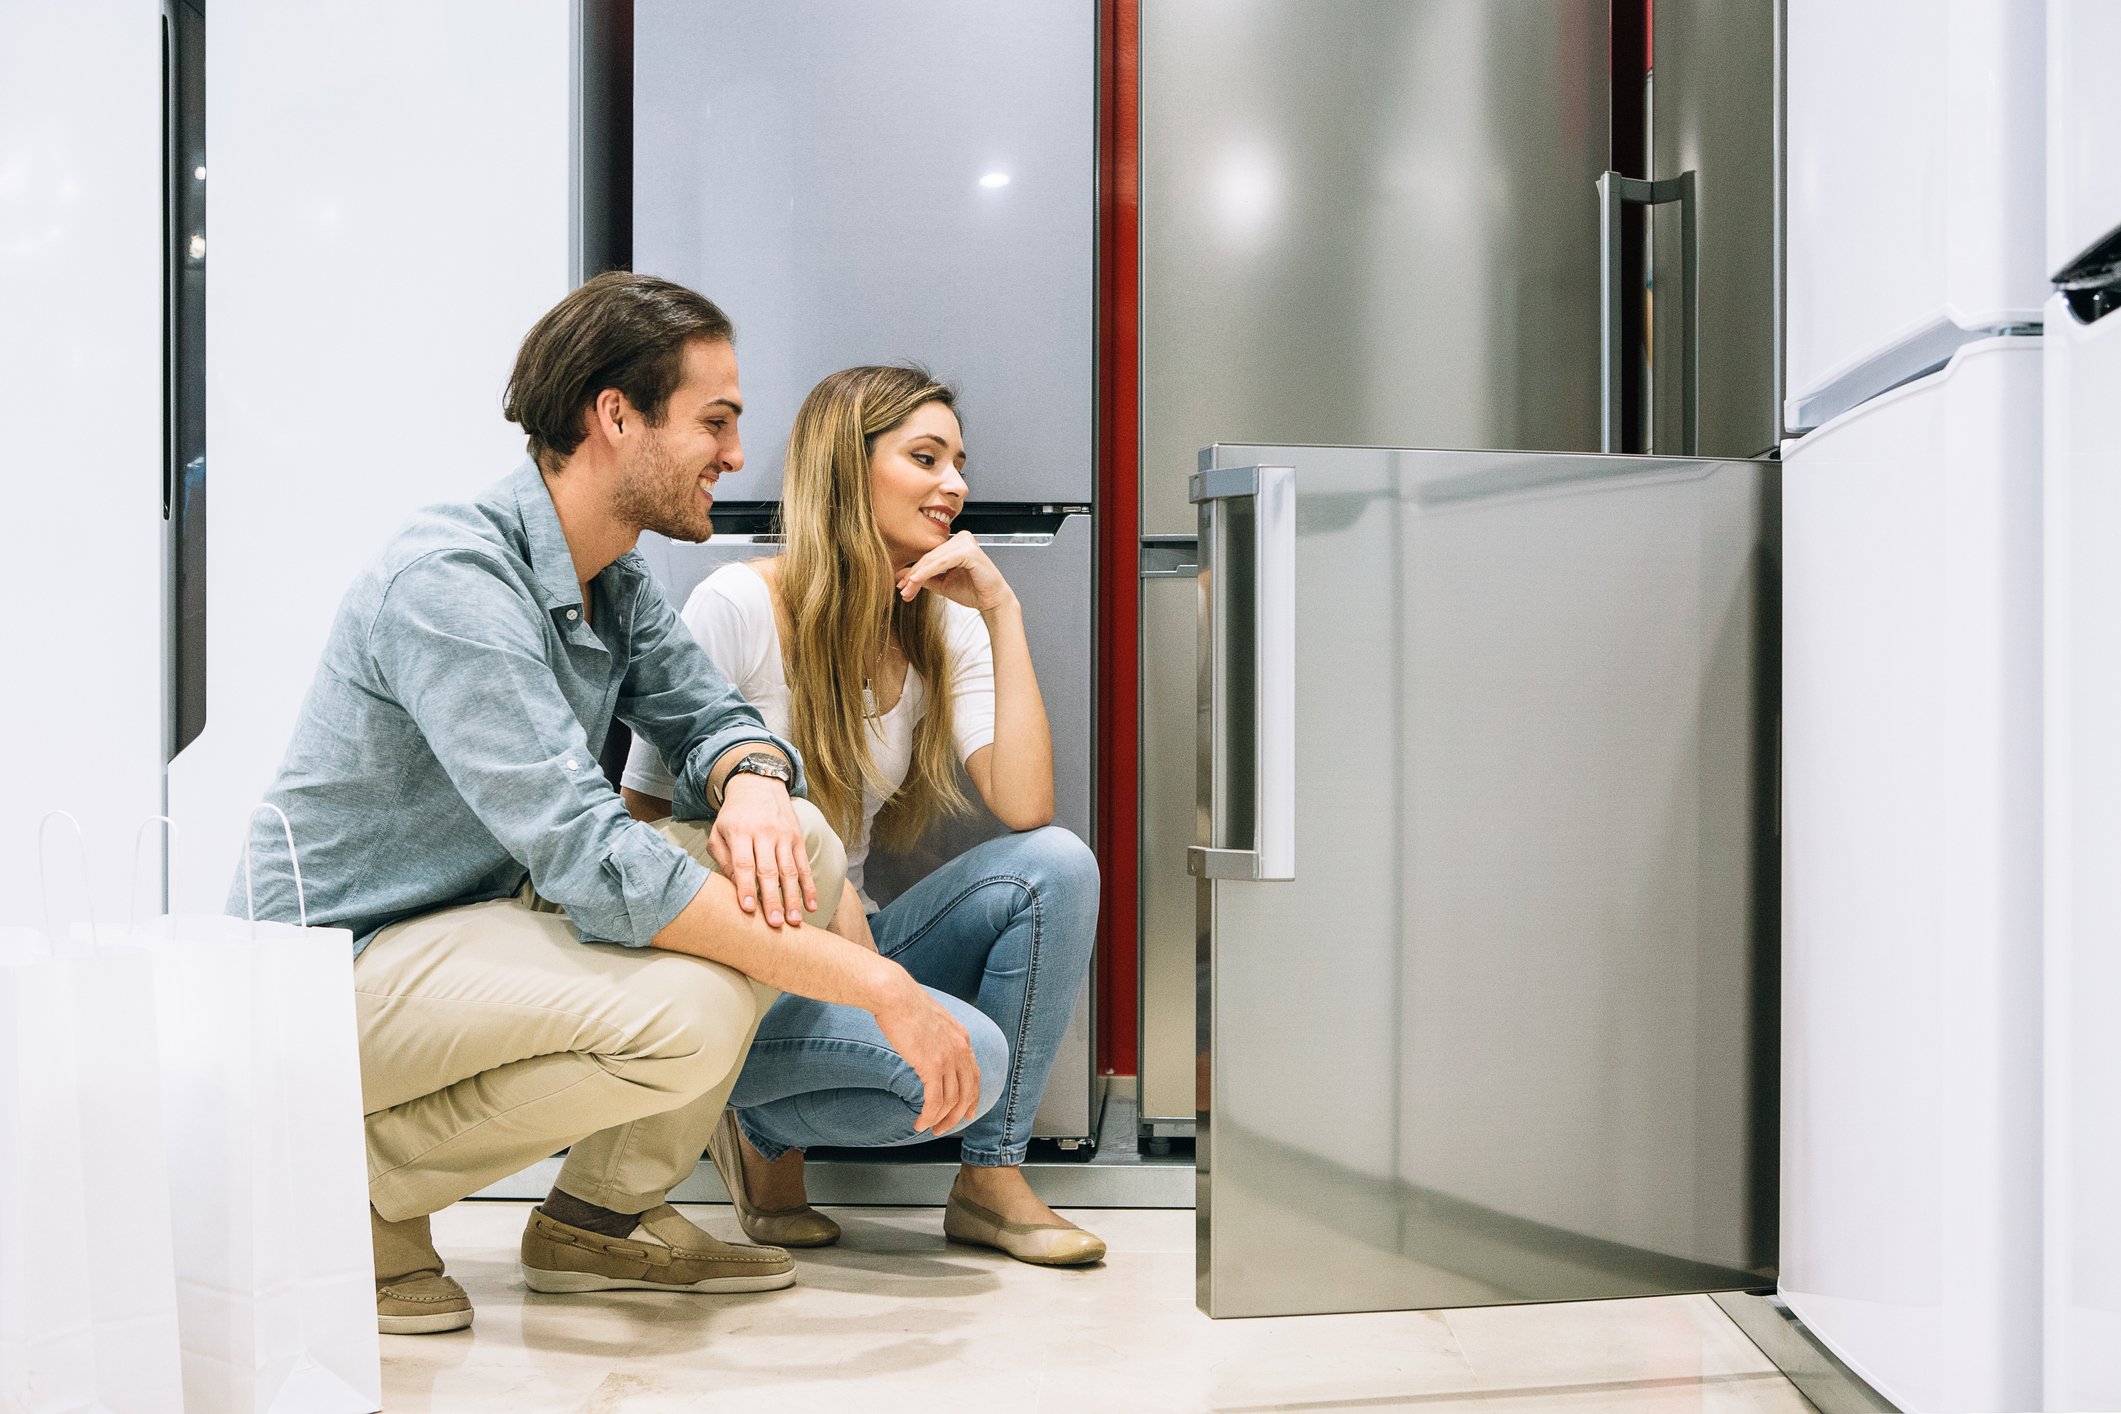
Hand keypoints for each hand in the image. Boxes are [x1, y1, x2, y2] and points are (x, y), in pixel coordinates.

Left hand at [707, 773, 817, 927]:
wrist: (759, 784)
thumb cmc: (734, 816)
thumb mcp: (719, 832)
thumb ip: (723, 859)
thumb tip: (735, 888)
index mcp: (741, 832)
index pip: (744, 863)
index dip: (746, 887)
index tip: (748, 909)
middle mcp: (764, 834)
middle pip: (769, 871)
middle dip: (772, 899)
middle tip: (774, 924)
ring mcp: (784, 836)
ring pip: (790, 871)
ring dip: (793, 898)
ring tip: (794, 921)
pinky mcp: (798, 838)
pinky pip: (804, 865)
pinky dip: (809, 887)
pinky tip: (811, 905)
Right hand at [872, 975, 981, 1134]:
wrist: (895, 995)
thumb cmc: (905, 1004)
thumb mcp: (932, 1019)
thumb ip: (938, 1035)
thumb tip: (930, 1047)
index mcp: (962, 1038)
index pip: (974, 1075)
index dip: (972, 1098)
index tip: (967, 1113)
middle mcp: (960, 1050)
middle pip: (966, 1093)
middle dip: (956, 1116)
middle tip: (943, 1129)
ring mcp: (948, 1058)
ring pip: (951, 1101)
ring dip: (940, 1120)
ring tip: (928, 1128)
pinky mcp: (931, 1066)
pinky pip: (934, 1101)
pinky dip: (929, 1116)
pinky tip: (920, 1122)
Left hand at [895, 530, 1014, 613]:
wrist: (992, 602)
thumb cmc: (972, 591)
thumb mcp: (941, 583)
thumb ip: (924, 577)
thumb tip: (901, 576)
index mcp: (955, 543)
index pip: (929, 557)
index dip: (913, 571)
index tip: (901, 586)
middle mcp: (961, 538)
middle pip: (929, 557)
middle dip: (913, 575)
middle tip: (902, 590)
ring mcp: (965, 542)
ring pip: (933, 559)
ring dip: (917, 575)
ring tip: (906, 589)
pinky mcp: (969, 551)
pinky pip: (942, 562)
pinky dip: (928, 572)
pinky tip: (916, 580)